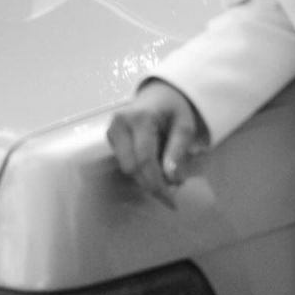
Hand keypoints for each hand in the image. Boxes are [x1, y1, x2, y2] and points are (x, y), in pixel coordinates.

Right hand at [107, 79, 206, 207]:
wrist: (159, 93)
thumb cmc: (174, 109)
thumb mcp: (184, 127)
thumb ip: (178, 151)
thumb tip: (172, 179)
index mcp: (141, 118)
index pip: (145, 159)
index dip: (157, 183)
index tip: (171, 200)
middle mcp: (120, 123)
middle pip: (132, 167)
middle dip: (152, 185)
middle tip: (172, 196)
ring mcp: (112, 129)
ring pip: (126, 167)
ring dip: (146, 179)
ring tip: (167, 178)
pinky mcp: (110, 136)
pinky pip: (125, 162)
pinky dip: (141, 170)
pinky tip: (156, 168)